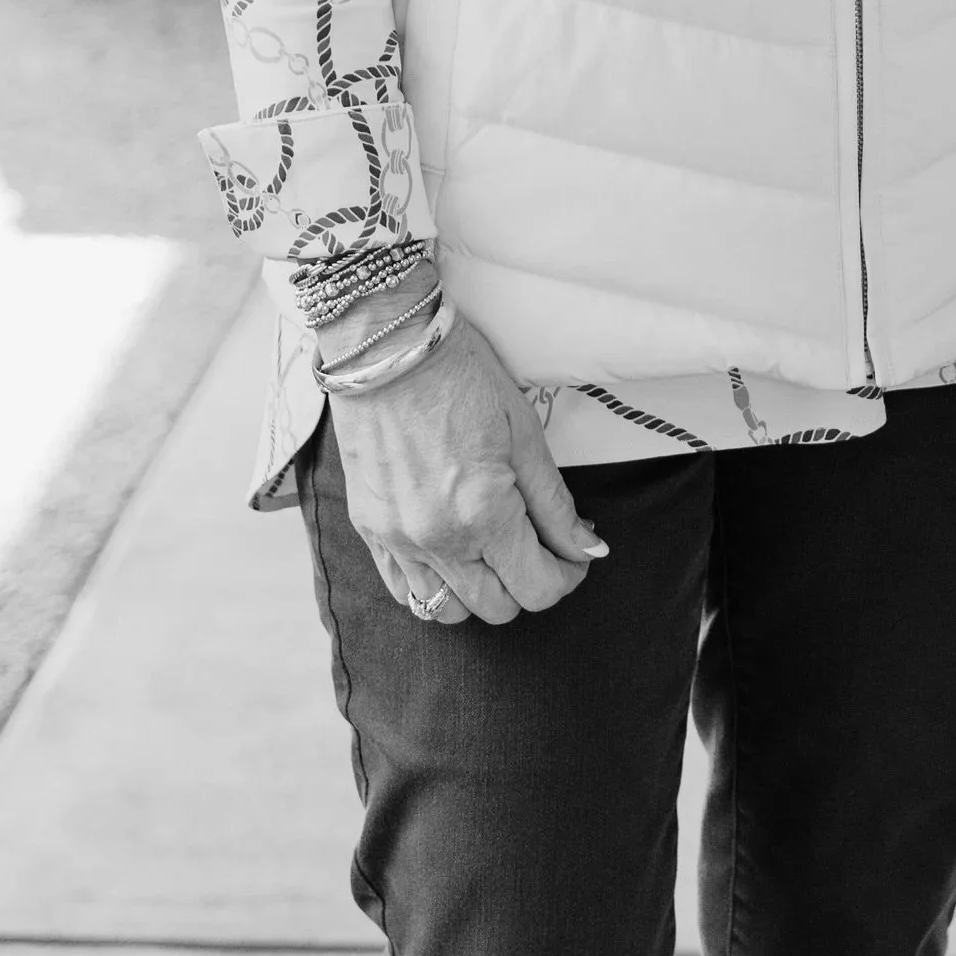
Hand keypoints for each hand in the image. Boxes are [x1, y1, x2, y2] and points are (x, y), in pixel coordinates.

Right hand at [330, 315, 606, 624]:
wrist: (387, 344)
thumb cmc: (461, 376)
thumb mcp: (525, 435)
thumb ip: (556, 505)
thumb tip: (587, 550)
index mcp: (483, 516)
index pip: (537, 588)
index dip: (567, 576)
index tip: (574, 554)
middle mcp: (436, 540)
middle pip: (496, 609)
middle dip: (528, 584)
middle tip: (539, 546)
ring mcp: (395, 539)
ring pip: (446, 610)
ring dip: (478, 591)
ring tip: (492, 549)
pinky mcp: (368, 527)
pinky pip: (402, 590)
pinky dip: (432, 584)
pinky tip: (450, 551)